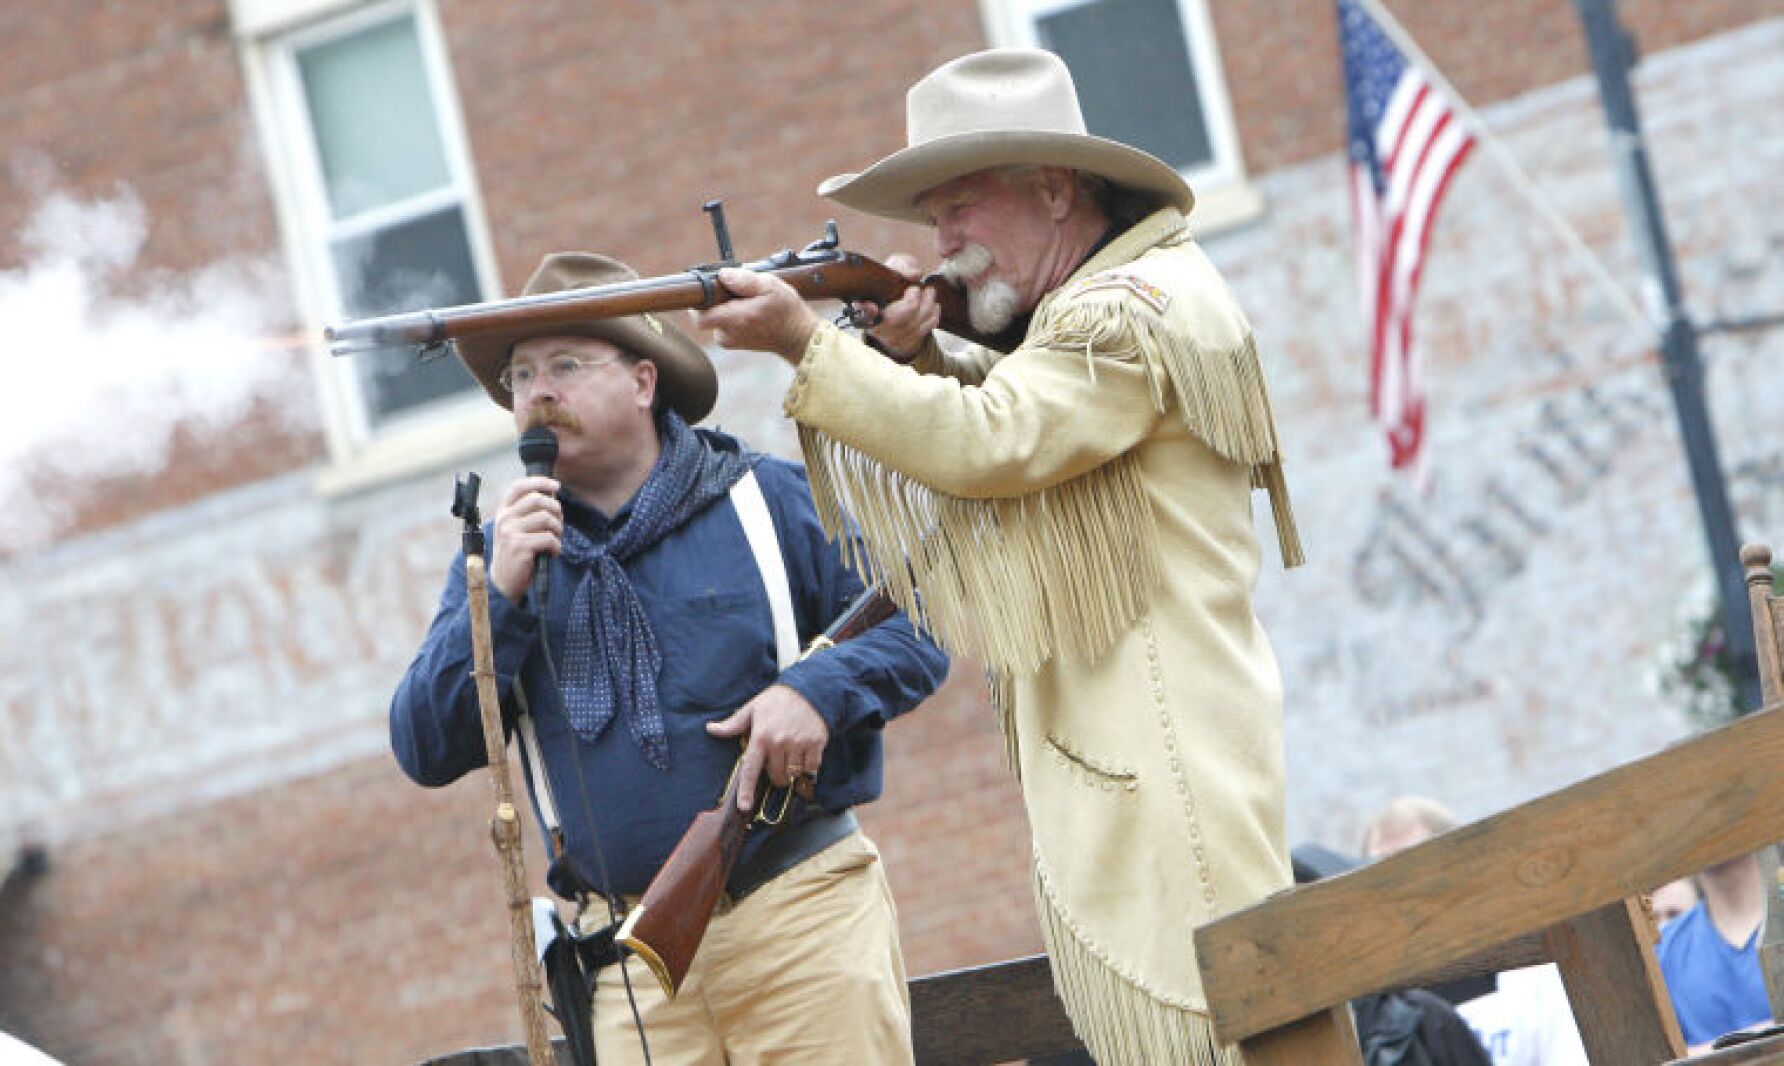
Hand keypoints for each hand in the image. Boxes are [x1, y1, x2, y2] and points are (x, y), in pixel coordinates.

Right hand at [488, 475, 562, 603]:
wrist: (503, 582)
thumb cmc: (515, 554)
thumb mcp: (515, 529)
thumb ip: (527, 514)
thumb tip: (552, 497)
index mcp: (503, 512)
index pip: (519, 486)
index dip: (540, 482)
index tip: (556, 486)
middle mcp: (505, 519)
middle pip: (538, 499)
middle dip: (556, 510)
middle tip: (559, 524)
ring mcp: (511, 532)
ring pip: (546, 518)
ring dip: (558, 530)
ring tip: (555, 540)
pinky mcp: (520, 546)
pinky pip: (549, 538)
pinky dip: (556, 546)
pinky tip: (552, 553)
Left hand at [694, 269, 820, 364]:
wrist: (798, 337)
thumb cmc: (787, 311)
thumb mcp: (771, 286)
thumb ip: (744, 280)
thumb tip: (723, 274)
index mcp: (736, 319)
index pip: (700, 315)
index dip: (699, 300)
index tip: (709, 289)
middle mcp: (728, 333)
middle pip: (706, 313)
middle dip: (716, 299)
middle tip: (735, 292)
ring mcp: (730, 340)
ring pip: (715, 317)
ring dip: (726, 307)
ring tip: (747, 302)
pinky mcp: (733, 343)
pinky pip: (723, 325)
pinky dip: (731, 315)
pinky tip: (749, 311)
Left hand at [705, 684, 829, 810]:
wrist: (809, 688)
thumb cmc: (778, 700)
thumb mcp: (752, 709)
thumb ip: (733, 724)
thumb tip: (711, 729)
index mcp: (761, 736)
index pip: (751, 769)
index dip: (746, 790)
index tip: (744, 806)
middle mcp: (779, 742)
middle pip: (776, 776)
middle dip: (776, 776)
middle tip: (777, 761)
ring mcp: (799, 744)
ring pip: (793, 774)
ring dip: (792, 771)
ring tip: (792, 755)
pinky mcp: (816, 743)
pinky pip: (811, 768)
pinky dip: (808, 766)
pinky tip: (805, 754)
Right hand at [861, 254, 939, 360]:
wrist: (895, 301)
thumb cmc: (891, 282)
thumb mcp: (893, 267)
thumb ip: (902, 266)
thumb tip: (916, 274)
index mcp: (866, 307)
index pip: (864, 312)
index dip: (867, 311)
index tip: (872, 307)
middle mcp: (876, 326)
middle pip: (896, 319)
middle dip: (912, 301)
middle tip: (918, 288)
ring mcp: (892, 337)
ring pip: (914, 325)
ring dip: (927, 305)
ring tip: (929, 292)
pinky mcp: (906, 342)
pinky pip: (924, 330)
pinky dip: (933, 315)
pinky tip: (933, 305)